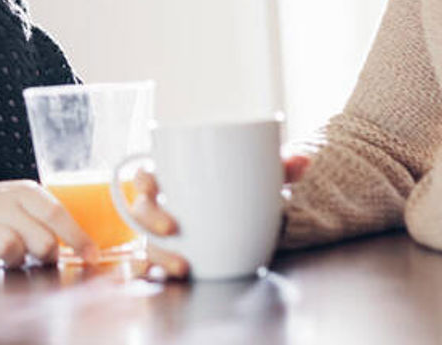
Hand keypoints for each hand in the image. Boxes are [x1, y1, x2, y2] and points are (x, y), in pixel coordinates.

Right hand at [0, 181, 98, 270]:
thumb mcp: (15, 202)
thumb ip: (43, 218)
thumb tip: (82, 245)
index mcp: (20, 192)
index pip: (56, 213)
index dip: (78, 237)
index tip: (92, 256)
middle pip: (40, 239)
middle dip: (46, 254)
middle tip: (36, 254)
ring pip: (11, 250)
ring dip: (14, 259)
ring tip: (5, 254)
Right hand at [127, 155, 311, 279]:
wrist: (247, 222)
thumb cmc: (241, 190)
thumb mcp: (260, 178)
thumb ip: (278, 168)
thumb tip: (302, 162)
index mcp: (172, 178)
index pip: (145, 173)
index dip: (144, 179)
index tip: (157, 185)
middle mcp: (161, 206)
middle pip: (139, 208)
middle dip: (149, 220)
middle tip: (173, 229)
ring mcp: (161, 235)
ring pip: (144, 243)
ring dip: (157, 255)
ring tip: (182, 267)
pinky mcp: (168, 257)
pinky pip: (150, 266)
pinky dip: (149, 273)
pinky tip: (162, 279)